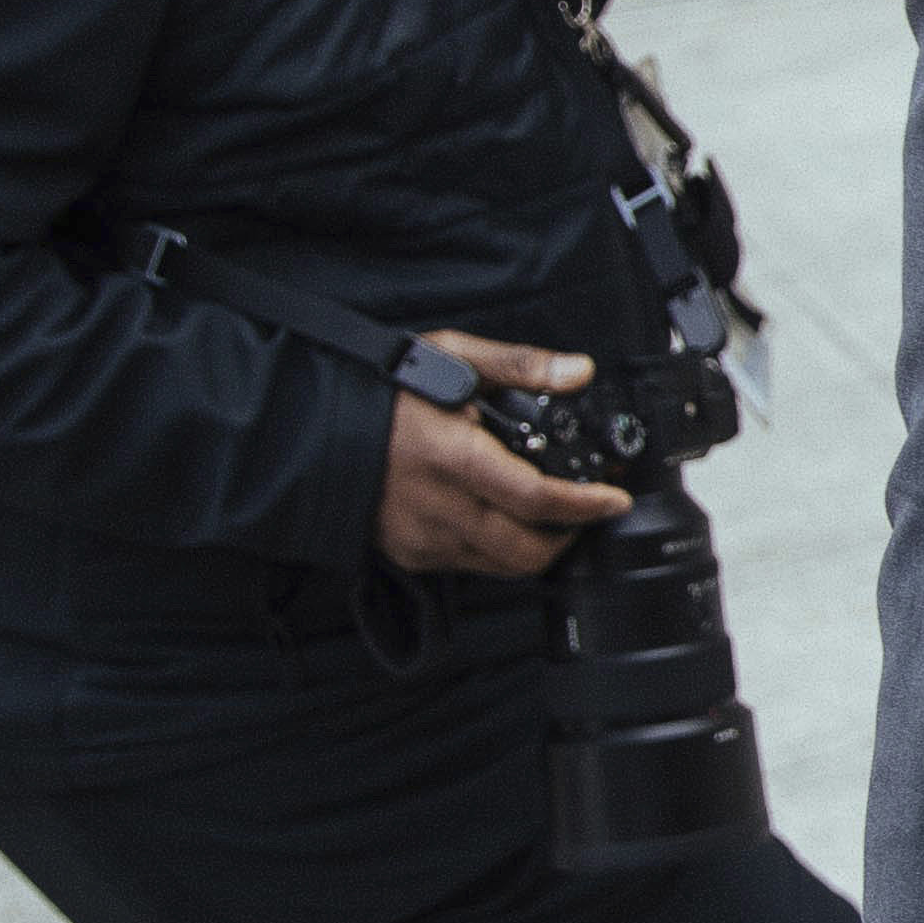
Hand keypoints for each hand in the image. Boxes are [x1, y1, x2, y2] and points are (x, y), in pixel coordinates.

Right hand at [369, 328, 628, 575]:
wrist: (308, 425)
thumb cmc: (379, 388)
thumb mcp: (449, 356)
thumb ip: (519, 365)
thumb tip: (578, 370)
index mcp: (452, 457)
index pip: (535, 499)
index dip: (585, 505)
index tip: (614, 498)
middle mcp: (437, 508)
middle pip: (525, 551)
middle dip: (569, 537)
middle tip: (589, 511)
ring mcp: (421, 537)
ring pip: (500, 566)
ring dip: (535, 548)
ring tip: (552, 514)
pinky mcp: (408, 552)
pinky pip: (468, 565)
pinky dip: (496, 549)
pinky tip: (502, 517)